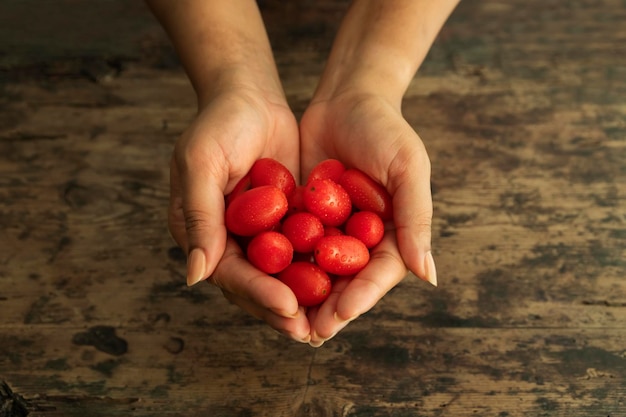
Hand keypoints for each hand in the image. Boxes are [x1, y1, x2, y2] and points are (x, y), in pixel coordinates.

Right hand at [169, 88, 310, 340]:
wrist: (249, 96)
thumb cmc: (218, 125)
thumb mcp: (201, 164)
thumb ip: (199, 217)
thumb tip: (195, 277)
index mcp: (202, 234)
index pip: (231, 274)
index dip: (259, 293)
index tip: (289, 307)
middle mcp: (230, 241)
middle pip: (258, 284)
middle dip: (286, 308)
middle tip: (315, 331)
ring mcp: (259, 233)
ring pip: (283, 274)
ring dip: (305, 297)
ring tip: (332, 320)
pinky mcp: (285, 221)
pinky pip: (302, 249)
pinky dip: (319, 265)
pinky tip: (343, 282)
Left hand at [300, 92, 435, 345]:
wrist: (346, 98)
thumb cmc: (385, 129)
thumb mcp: (407, 167)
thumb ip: (416, 218)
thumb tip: (428, 276)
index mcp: (394, 234)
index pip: (379, 274)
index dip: (362, 296)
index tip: (341, 314)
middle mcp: (362, 239)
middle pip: (346, 282)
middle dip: (328, 308)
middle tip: (308, 331)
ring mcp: (331, 231)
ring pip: (317, 272)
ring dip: (302, 296)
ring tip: (284, 318)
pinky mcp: (303, 219)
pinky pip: (292, 246)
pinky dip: (280, 264)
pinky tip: (263, 281)